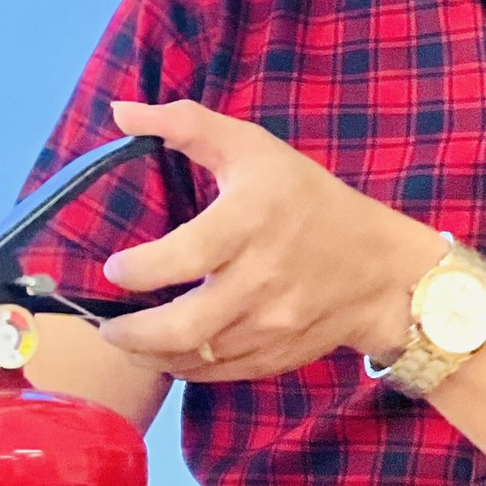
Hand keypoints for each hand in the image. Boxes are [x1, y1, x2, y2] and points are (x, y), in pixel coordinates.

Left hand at [95, 99, 444, 381]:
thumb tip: (120, 112)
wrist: (380, 270)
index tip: (113, 268)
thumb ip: (186, 125)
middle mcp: (262, 279)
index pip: (188, 254)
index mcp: (252, 221)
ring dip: (151, 354)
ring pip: (197, 355)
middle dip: (133, 333)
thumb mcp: (253, 148)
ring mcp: (272, 325)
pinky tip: (165, 354)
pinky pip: (219, 373)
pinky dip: (185, 367)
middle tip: (104, 325)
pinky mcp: (277, 356)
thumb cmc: (307, 199)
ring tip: (126, 340)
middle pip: (186, 325)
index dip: (141, 268)